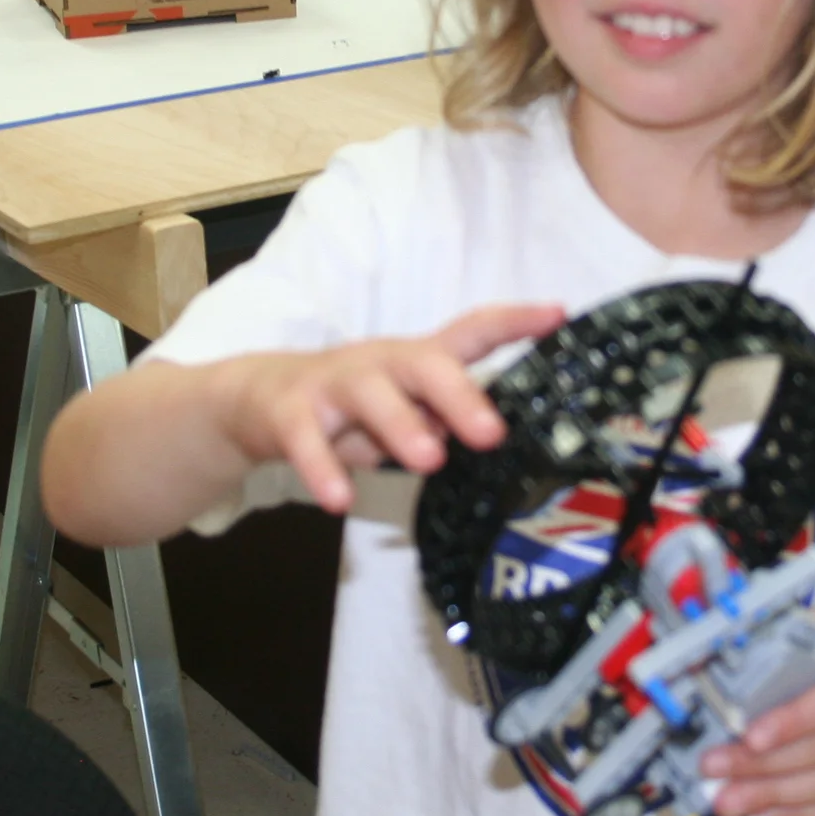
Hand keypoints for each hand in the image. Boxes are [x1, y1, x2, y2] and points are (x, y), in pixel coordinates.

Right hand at [226, 302, 564, 511]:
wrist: (255, 399)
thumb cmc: (348, 408)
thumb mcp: (401, 410)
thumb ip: (441, 421)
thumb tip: (493, 440)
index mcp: (414, 361)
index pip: (471, 331)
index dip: (515, 321)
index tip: (559, 315)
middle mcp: (379, 363)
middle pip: (422, 363)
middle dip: (458, 395)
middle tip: (489, 433)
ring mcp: (332, 384)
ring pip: (369, 394)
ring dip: (400, 425)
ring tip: (427, 460)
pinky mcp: (289, 413)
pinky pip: (307, 440)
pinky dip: (323, 469)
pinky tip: (340, 500)